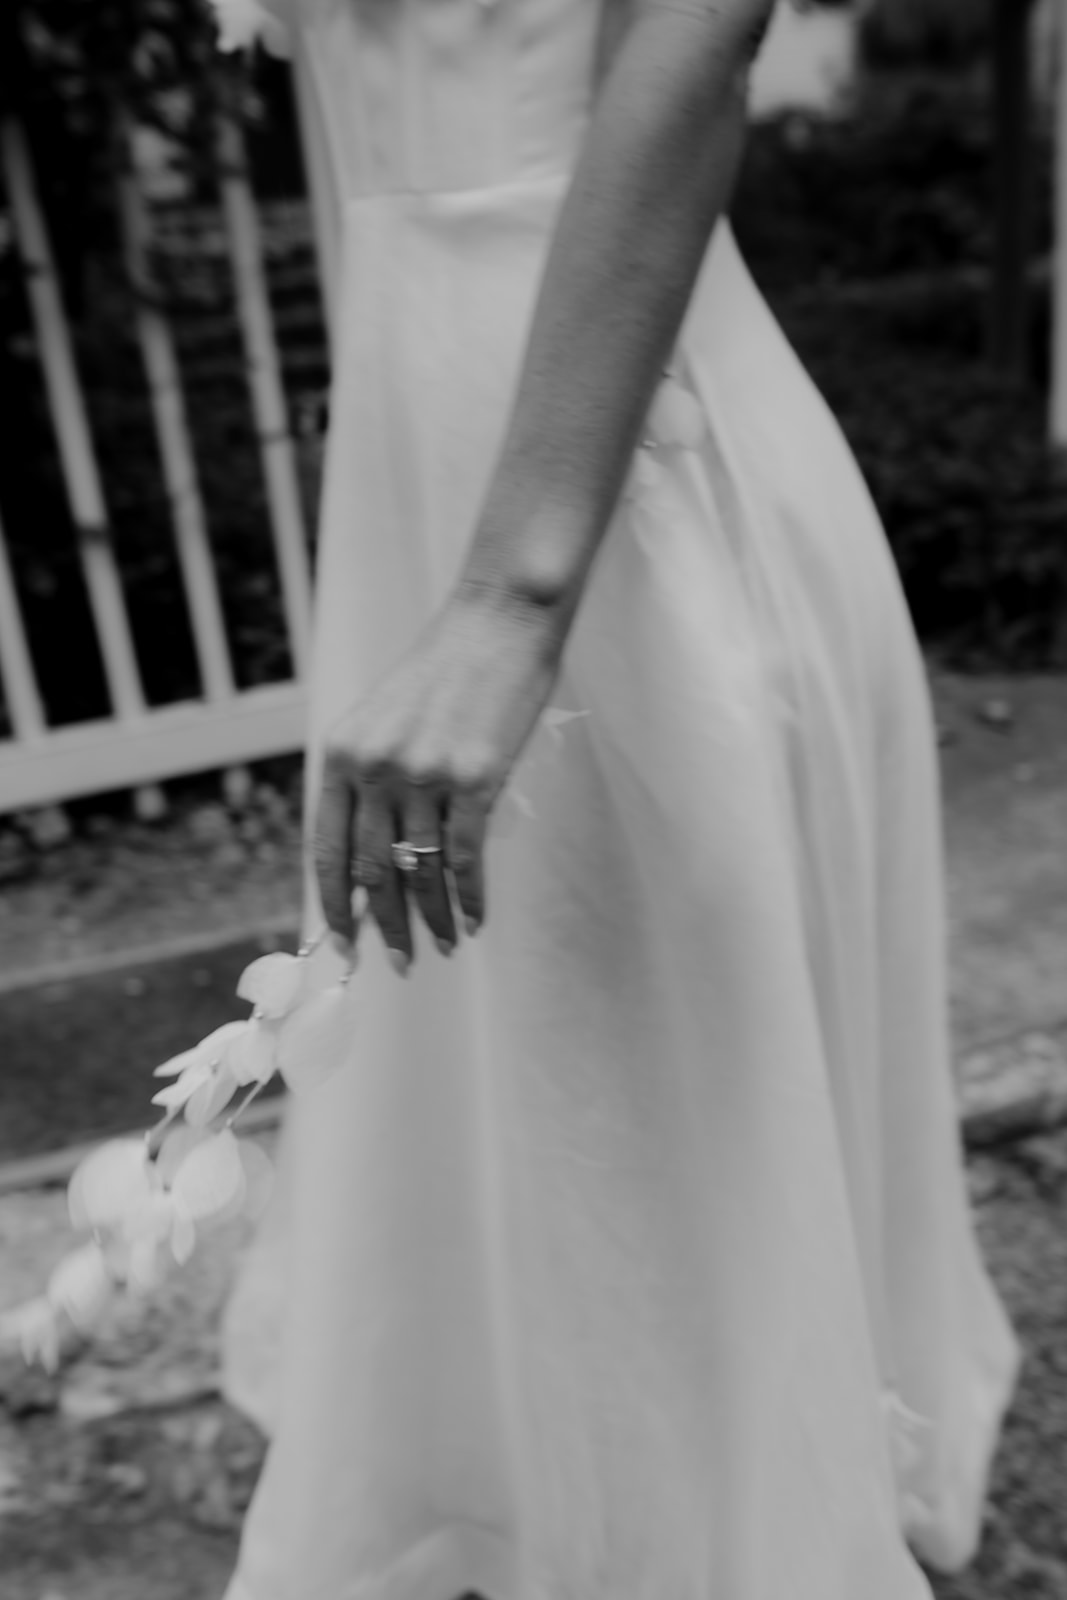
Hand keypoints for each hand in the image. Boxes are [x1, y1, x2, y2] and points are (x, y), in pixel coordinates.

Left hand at [313, 592, 559, 970]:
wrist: (498, 623)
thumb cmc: (444, 672)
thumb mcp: (382, 719)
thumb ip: (368, 780)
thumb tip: (372, 860)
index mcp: (341, 754)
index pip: (326, 849)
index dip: (333, 905)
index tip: (343, 944)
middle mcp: (375, 767)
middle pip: (372, 871)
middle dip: (385, 925)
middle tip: (399, 961)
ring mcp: (425, 774)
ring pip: (421, 871)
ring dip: (433, 919)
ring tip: (445, 946)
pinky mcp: (475, 778)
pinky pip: (466, 858)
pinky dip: (471, 896)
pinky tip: (476, 918)